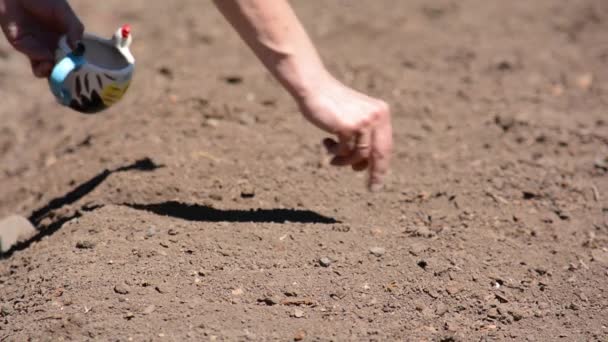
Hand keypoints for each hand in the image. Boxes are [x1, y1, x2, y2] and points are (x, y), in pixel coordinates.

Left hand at [0, 0, 83, 76]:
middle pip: (59, 68)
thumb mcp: (64, 13)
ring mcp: (37, 48)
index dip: (76, 65)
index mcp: (63, 39)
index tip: (81, 68)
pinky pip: (35, 61)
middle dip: (65, 73)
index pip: (71, 57)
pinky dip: (43, 63)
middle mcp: (51, 46)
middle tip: (69, 72)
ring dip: (52, 73)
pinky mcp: (23, 47)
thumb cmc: (44, 0)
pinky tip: (47, 58)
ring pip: (46, 70)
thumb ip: (75, 29)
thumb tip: (78, 49)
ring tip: (55, 67)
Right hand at [296, 74, 392, 190]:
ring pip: (360, 155)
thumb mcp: (353, 118)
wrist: (314, 87)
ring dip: (345, 161)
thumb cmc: (331, 104)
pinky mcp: (349, 126)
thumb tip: (366, 166)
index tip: (378, 181)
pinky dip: (335, 152)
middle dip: (376, 173)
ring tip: (334, 160)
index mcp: (381, 112)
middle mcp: (377, 116)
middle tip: (372, 188)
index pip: (386, 146)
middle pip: (380, 153)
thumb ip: (363, 136)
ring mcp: (364, 121)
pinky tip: (326, 143)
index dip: (382, 166)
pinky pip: (345, 151)